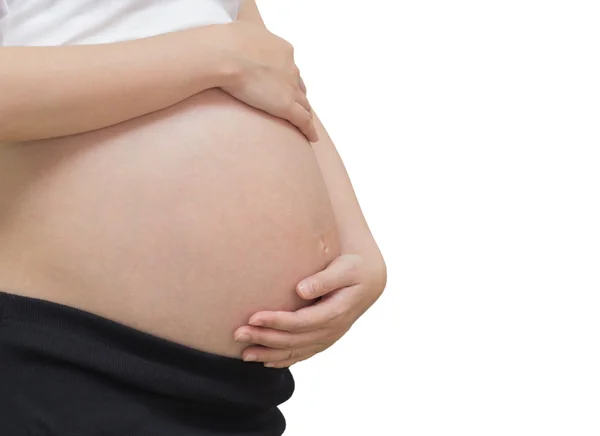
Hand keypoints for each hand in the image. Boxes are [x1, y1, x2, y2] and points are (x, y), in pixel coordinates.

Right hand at [209, 21, 317, 141]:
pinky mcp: (286, 105)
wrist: (224, 54)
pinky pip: (303, 120)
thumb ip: (249, 28)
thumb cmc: (227, 40)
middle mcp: (290, 68)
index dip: (288, 79)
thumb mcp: (243, 25)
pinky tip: (312, 138)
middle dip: (298, 96)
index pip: (289, 68)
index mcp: (282, 51)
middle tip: (296, 105)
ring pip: (303, 105)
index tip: (285, 86)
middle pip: (298, 87)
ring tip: (305, 124)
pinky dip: (309, 130)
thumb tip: (244, 19)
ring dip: (305, 113)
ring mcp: (290, 88)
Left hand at [233, 253, 386, 367]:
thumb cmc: (354, 268)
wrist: (369, 280)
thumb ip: (325, 279)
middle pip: (292, 340)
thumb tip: (301, 289)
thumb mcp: (345, 269)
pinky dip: (282, 360)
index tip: (253, 317)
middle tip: (238, 333)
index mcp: (336, 313)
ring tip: (243, 353)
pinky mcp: (322, 339)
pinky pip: (300, 355)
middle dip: (264, 339)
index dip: (277, 322)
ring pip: (294, 352)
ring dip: (268, 354)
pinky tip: (264, 362)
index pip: (301, 322)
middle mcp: (331, 331)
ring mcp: (326, 338)